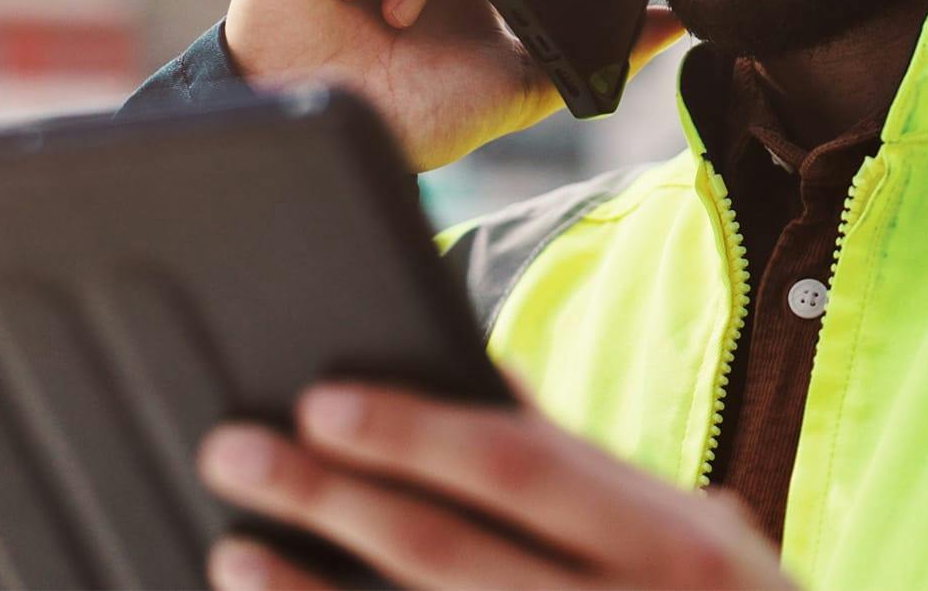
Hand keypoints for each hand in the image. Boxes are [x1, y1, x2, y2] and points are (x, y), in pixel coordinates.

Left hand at [195, 376, 797, 590]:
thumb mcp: (692, 529)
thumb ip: (590, 465)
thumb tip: (486, 379)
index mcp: (663, 538)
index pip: (517, 466)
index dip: (413, 431)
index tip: (321, 400)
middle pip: (444, 550)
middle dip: (329, 498)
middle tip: (237, 451)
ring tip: (234, 546)